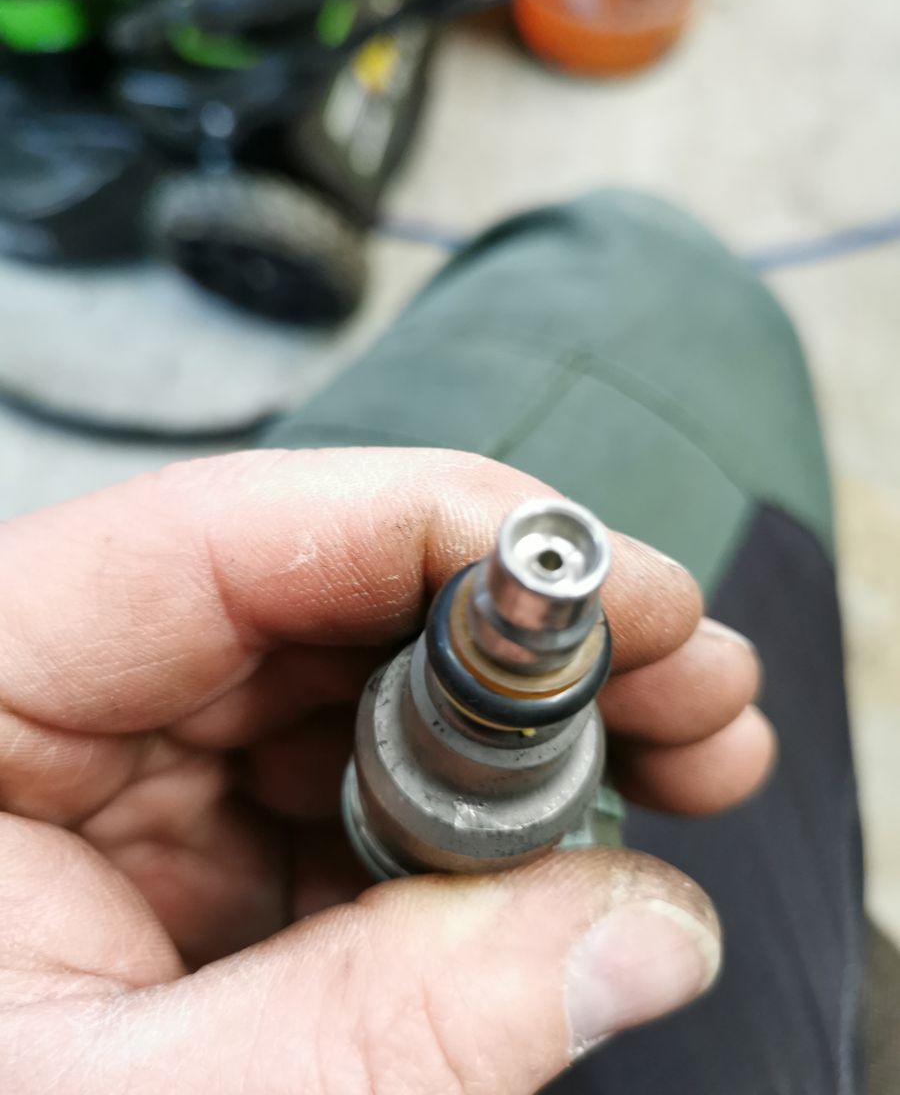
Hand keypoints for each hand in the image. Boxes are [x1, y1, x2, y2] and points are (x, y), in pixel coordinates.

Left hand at [0, 449, 772, 1093]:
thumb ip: (392, 1024)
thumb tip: (642, 927)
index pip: (221, 537)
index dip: (443, 534)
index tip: (612, 585)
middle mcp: (55, 701)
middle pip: (323, 603)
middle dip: (527, 642)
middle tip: (686, 672)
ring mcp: (129, 772)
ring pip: (359, 693)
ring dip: (522, 729)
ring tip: (677, 745)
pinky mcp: (185, 844)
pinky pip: (352, 792)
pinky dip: (470, 820)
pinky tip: (573, 841)